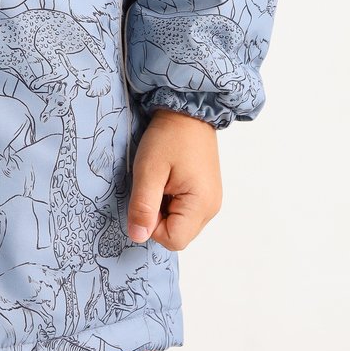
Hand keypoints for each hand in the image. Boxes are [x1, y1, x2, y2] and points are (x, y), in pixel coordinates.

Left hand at [127, 108, 222, 249]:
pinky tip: (169, 179)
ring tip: (162, 180)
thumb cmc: (169, 136)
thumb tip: (137, 237)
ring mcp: (211, 200)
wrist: (188, 110)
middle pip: (178, 234)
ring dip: (164, 209)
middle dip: (158, 217)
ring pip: (180, 223)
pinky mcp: (207, 192)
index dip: (152, 225)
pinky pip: (185, 211)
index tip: (147, 197)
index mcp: (201, 204)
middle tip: (154, 186)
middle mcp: (211, 207)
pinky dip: (172, 201)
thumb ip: (143, 206)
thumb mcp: (149, 170)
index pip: (173, 240)